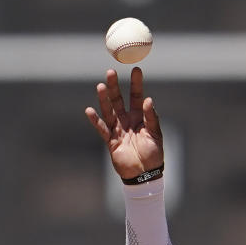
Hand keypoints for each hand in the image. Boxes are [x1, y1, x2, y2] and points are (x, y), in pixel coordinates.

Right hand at [84, 66, 162, 180]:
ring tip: (100, 86)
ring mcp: (118, 129)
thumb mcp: (156, 134)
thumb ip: (151, 117)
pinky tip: (89, 110)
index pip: (136, 96)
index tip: (136, 69)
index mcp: (140, 117)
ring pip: (109, 111)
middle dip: (114, 86)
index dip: (136, 83)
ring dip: (104, 99)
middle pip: (119, 100)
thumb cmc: (153, 155)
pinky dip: (95, 121)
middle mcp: (127, 120)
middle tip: (111, 72)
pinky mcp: (111, 141)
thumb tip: (148, 100)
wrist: (145, 174)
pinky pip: (102, 129)